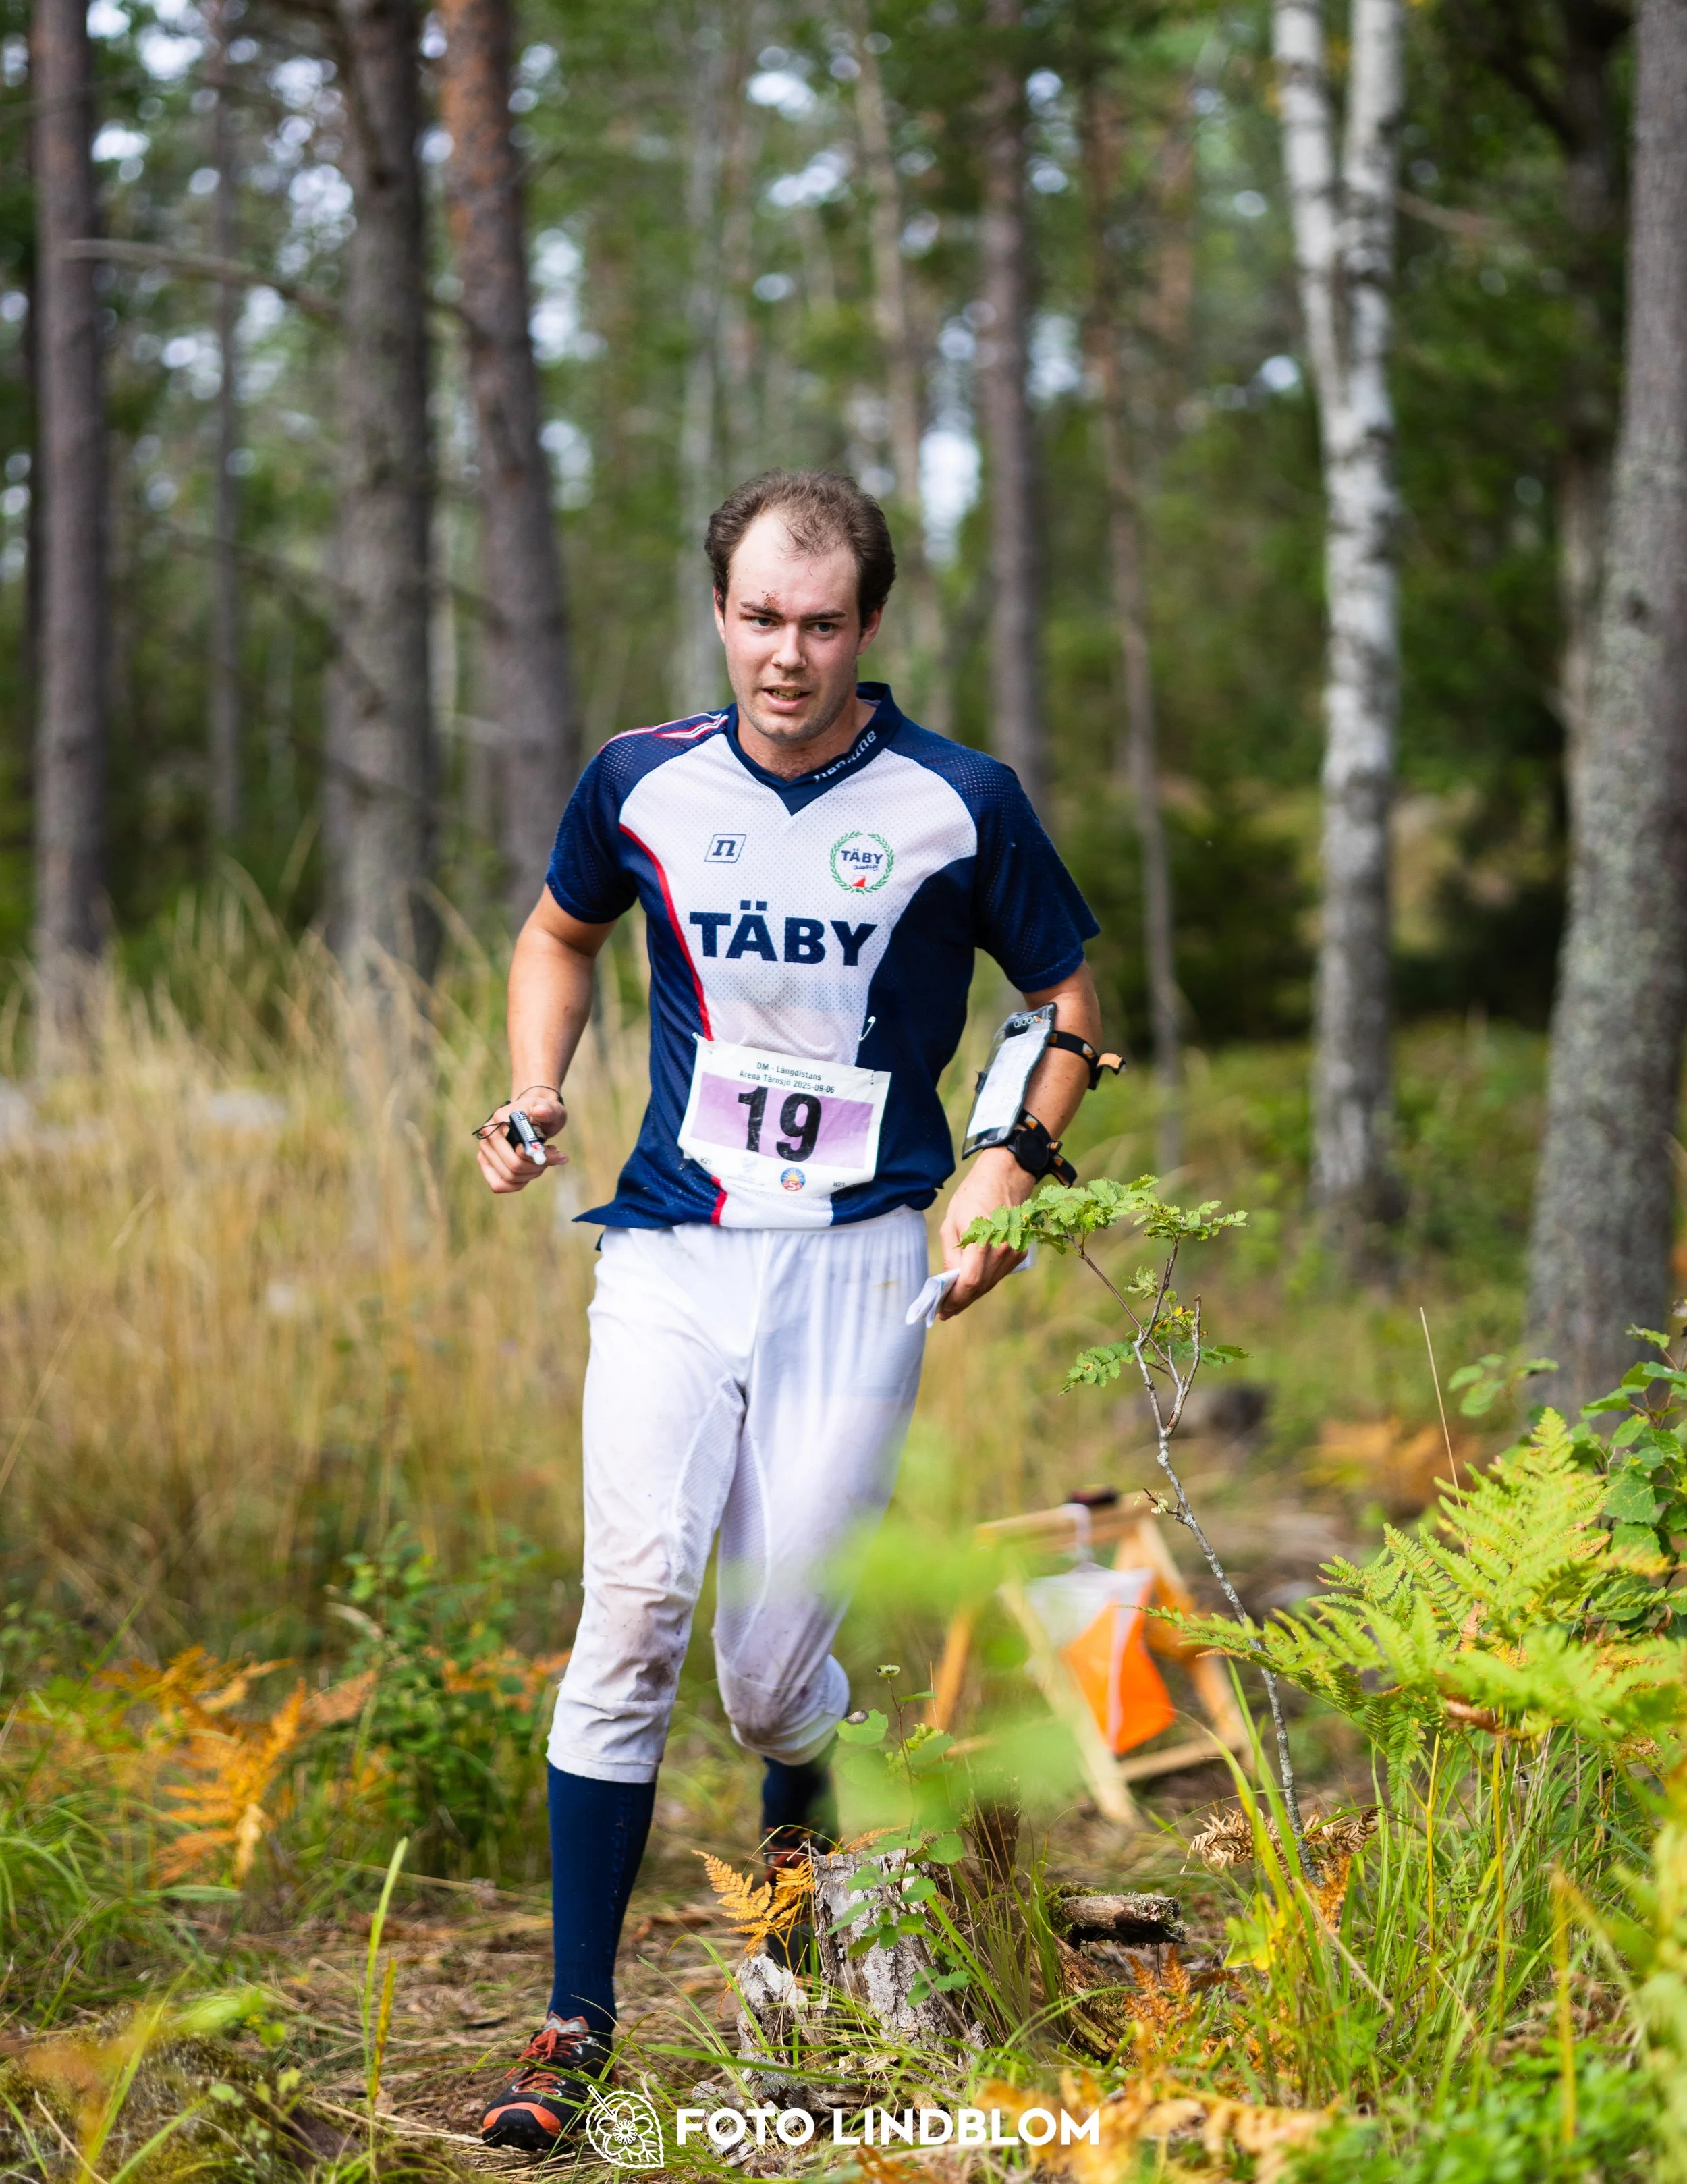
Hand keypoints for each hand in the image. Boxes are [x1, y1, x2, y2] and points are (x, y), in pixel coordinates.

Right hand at [476, 1086, 567, 1194]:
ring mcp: (484, 1153)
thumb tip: (540, 1111)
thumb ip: (548, 1110)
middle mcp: (487, 1138)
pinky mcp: (487, 1166)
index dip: (537, 1156)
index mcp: (499, 1121)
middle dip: (538, 1166)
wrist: (535, 1117)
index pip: (517, 1150)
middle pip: (514, 1167)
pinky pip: (499, 1185)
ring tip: (543, 1160)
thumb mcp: (552, 1109)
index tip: (555, 1150)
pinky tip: (531, 1171)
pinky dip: (519, 1183)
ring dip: (532, 1173)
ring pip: (510, 1177)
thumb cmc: (544, 1113)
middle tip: (553, 1156)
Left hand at [935, 1146, 1034, 1318]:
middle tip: (944, 1310)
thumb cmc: (971, 1198)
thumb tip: (948, 1284)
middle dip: (960, 1301)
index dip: (955, 1299)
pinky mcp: (1020, 1253)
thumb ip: (951, 1256)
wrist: (1003, 1180)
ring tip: (953, 1301)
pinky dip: (984, 1283)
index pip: (970, 1281)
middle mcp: (1002, 1248)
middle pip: (980, 1287)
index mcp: (982, 1239)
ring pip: (989, 1284)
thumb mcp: (951, 1224)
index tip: (941, 1310)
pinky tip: (970, 1285)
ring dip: (971, 1295)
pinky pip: (998, 1275)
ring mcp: (1014, 1251)